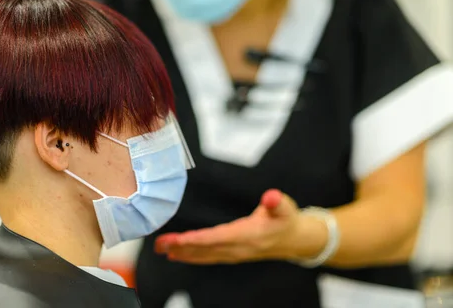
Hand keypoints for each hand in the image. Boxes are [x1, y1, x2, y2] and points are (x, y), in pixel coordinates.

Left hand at [155, 189, 303, 264]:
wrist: (294, 240)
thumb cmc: (286, 219)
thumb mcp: (285, 207)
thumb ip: (277, 202)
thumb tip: (272, 196)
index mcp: (248, 236)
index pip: (218, 238)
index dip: (198, 240)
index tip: (179, 239)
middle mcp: (238, 248)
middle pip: (206, 249)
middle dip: (182, 247)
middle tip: (160, 244)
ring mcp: (234, 254)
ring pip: (204, 255)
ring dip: (182, 252)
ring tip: (161, 248)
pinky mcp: (231, 254)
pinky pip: (207, 257)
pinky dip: (191, 256)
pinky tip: (176, 255)